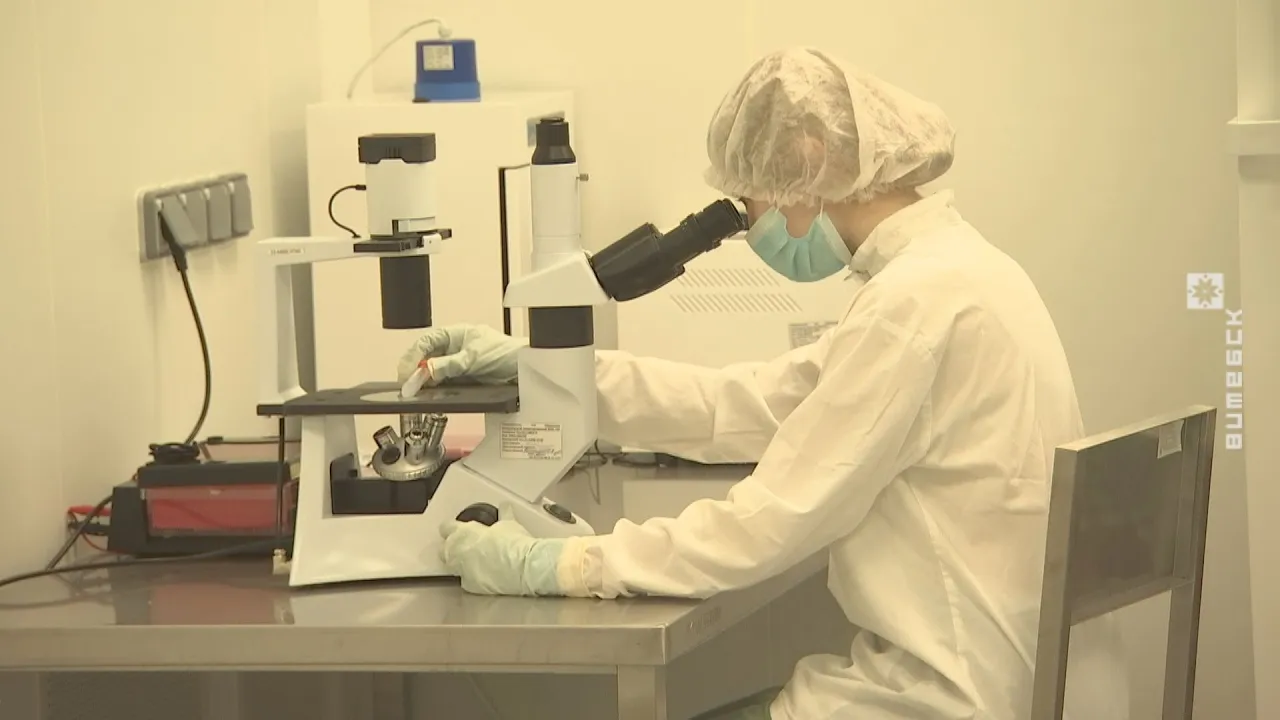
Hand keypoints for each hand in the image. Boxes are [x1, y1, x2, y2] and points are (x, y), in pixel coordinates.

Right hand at [396, 324, 526, 386]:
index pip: (425, 343)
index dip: (412, 357)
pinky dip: (435, 390)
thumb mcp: (473, 359)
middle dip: (414, 372)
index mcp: (454, 334)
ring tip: (414, 395)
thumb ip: (447, 365)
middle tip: (407, 387)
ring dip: (424, 383)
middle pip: (425, 359)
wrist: (527, 370)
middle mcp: (453, 348)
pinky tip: (429, 397)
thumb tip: (424, 371)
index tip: (406, 374)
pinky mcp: (464, 380)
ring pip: (433, 373)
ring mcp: (458, 364)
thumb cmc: (504, 354)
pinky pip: (444, 384)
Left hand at [439, 505, 565, 595]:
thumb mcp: (508, 523)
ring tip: (475, 562)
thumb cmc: (513, 541)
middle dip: (452, 548)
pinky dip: (473, 577)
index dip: (452, 528)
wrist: (521, 566)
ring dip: (459, 563)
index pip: (446, 527)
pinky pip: (465, 580)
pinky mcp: (469, 586)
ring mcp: (461, 570)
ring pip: (451, 566)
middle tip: (468, 546)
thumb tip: (505, 506)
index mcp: (463, 532)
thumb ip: (502, 515)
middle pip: (443, 550)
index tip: (459, 529)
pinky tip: (485, 575)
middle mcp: (456, 551)